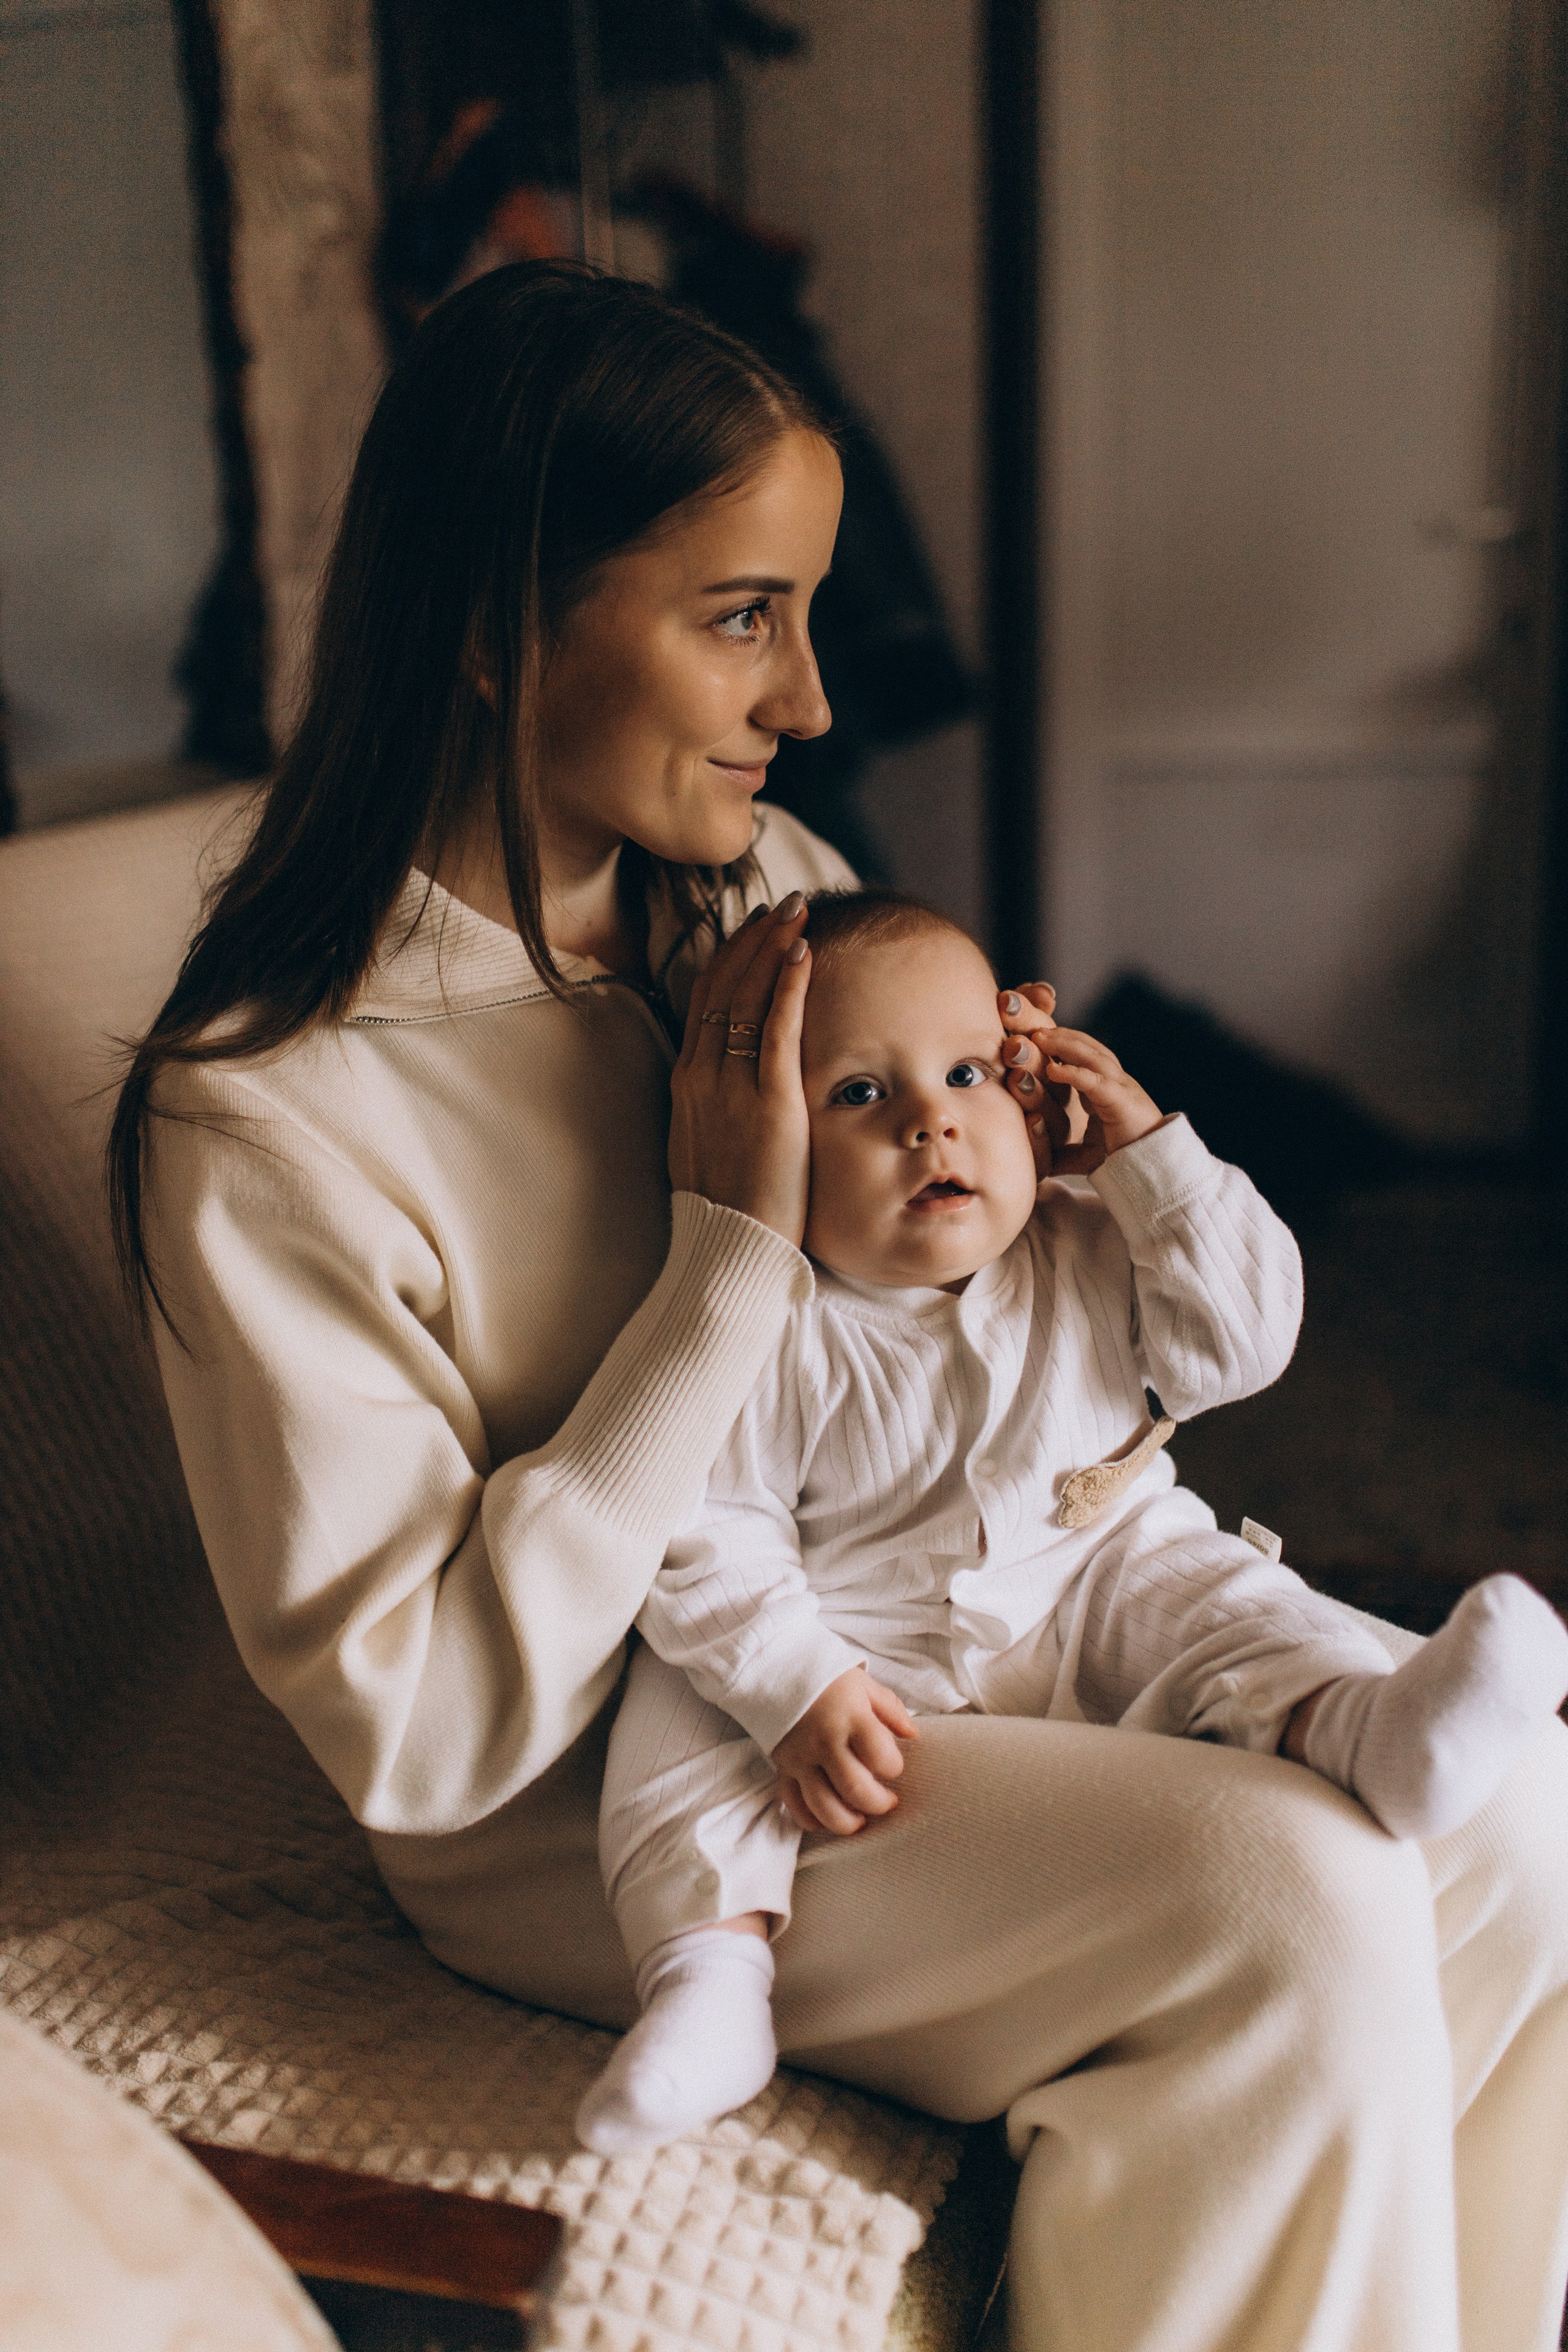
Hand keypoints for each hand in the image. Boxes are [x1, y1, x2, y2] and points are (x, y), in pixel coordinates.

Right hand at [669, 895, 811, 1244]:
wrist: (728, 1249)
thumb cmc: (727, 1211)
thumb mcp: (708, 1146)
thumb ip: (718, 1108)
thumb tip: (735, 1093)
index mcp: (686, 1083)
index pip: (703, 1002)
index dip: (729, 959)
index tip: (753, 929)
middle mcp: (701, 1075)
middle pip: (722, 986)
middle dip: (753, 939)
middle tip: (782, 903)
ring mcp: (731, 1086)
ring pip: (746, 996)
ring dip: (772, 946)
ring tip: (798, 911)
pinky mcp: (769, 1101)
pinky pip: (777, 1028)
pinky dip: (788, 985)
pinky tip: (803, 953)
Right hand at [772, 1668, 917, 1835]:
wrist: (775, 1668)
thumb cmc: (826, 1677)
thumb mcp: (864, 1684)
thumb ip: (891, 1709)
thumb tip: (913, 1734)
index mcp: (850, 1717)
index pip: (881, 1756)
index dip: (894, 1767)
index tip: (894, 1766)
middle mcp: (825, 1741)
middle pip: (855, 1788)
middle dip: (878, 1804)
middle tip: (888, 1801)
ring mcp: (801, 1758)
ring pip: (824, 1807)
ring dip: (847, 1822)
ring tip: (860, 1820)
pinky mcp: (783, 1768)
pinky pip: (794, 1805)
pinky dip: (811, 1820)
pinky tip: (826, 1819)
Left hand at [998, 987, 1161, 1176]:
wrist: (1156, 1173)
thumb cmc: (1123, 1162)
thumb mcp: (1085, 1154)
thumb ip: (1063, 1152)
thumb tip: (1037, 1162)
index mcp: (1103, 1087)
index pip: (1078, 1054)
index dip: (1055, 1041)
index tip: (1026, 1032)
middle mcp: (1113, 1081)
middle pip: (1084, 1046)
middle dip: (1056, 1031)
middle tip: (1025, 1020)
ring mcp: (1120, 1089)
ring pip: (1091, 1057)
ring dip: (1063, 1044)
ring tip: (1037, 1036)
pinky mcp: (1122, 1104)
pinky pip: (1096, 1083)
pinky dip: (1074, 1074)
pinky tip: (1053, 1070)